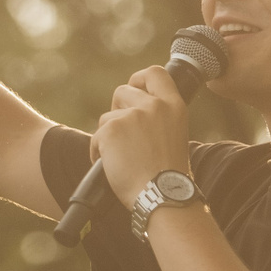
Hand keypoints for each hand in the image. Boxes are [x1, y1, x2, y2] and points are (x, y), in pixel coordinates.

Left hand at [90, 65, 191, 205]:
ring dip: (108, 136)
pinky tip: (110, 167)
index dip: (139, 78)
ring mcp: (132, 116)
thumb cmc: (168, 176)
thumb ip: (158, 119)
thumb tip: (131, 112)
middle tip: (123, 136)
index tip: (134, 88)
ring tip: (121, 159)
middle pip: (122, 91)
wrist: (162, 196)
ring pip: (107, 117)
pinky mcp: (112, 129)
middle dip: (117, 111)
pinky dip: (98, 152)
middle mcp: (154, 106)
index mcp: (174, 106)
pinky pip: (96, 137)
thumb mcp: (174, 137)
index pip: (155, 73)